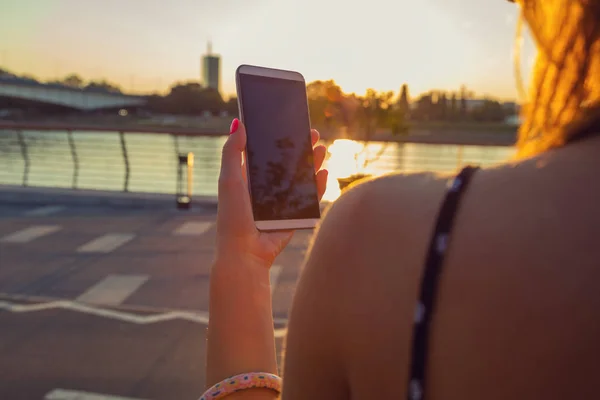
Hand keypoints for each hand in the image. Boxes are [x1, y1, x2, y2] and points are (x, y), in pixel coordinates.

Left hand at [216, 118, 327, 266]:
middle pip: (287, 164)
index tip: (289, 123)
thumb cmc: (233, 217)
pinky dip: (318, 186)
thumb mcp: (229, 180)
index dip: (277, 139)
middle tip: (313, 133)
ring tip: (322, 149)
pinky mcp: (293, 216)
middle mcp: (266, 190)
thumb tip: (238, 122)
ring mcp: (281, 203)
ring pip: (301, 179)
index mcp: (249, 179)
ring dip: (312, 163)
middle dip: (300, 148)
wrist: (245, 252)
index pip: (266, 153)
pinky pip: (309, 198)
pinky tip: (324, 172)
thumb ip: (232, 152)